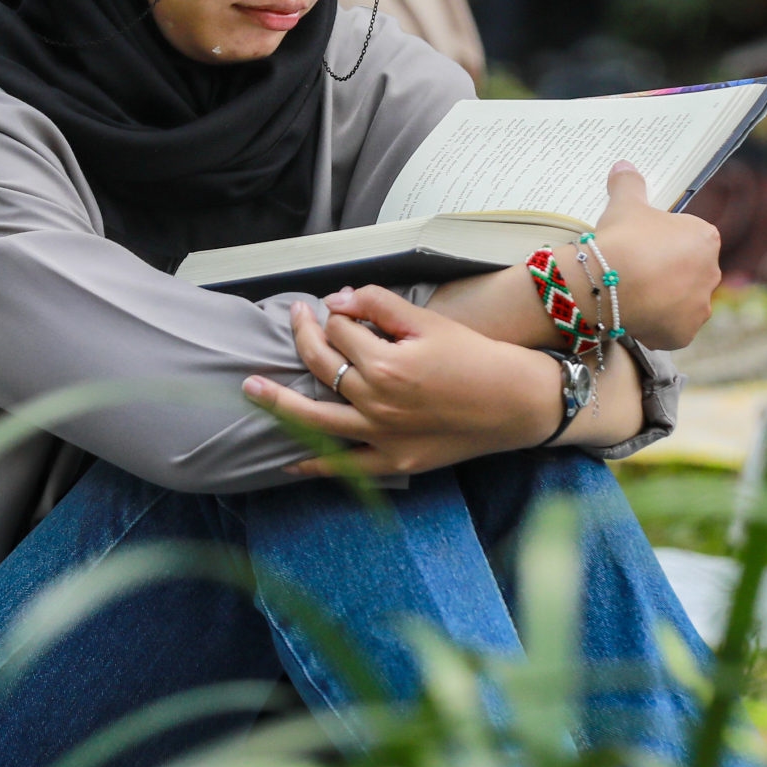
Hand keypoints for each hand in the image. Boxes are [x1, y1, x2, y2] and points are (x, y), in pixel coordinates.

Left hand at [244, 288, 556, 478]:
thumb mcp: (431, 321)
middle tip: (295, 320)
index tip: (340, 308)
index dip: (337, 315)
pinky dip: (316, 465)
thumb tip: (337, 300)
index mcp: (386, 363)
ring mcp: (382, 436)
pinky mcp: (395, 460)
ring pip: (316, 419)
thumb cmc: (476, 358)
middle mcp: (377, 402)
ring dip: (279, 403)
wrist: (516, 403)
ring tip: (251, 389)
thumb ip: (380, 305)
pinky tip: (290, 461)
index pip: (340, 332)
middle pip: (322, 367)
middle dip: (302, 338)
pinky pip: (346, 466)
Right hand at [584, 161, 722, 348]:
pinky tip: (636, 315)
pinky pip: (672, 329)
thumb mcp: (625, 204)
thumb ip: (629, 184)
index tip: (643, 245)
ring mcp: (699, 307)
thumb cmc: (623, 238)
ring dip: (665, 300)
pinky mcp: (684, 334)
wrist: (607, 282)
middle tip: (636, 270)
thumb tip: (623, 165)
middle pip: (689, 272)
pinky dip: (658, 325)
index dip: (665, 242)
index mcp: (705, 239)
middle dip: (668, 272)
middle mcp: (711, 274)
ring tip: (634, 294)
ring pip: (682, 302)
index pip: (691, 240)